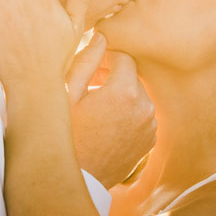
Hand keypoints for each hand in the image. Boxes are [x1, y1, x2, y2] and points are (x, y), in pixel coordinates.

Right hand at [65, 35, 157, 188]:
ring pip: (137, 95)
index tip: (91, 67)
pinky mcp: (149, 140)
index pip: (124, 57)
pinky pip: (141, 114)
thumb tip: (101, 36)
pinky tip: (107, 121)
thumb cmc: (66, 135)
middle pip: (132, 76)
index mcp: (124, 92)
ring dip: (120, 94)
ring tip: (96, 104)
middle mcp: (144, 107)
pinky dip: (128, 112)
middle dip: (113, 75)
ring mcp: (149, 126)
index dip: (106, 57)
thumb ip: (86, 61)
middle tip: (89, 84)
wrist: (77, 179)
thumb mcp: (68, 94)